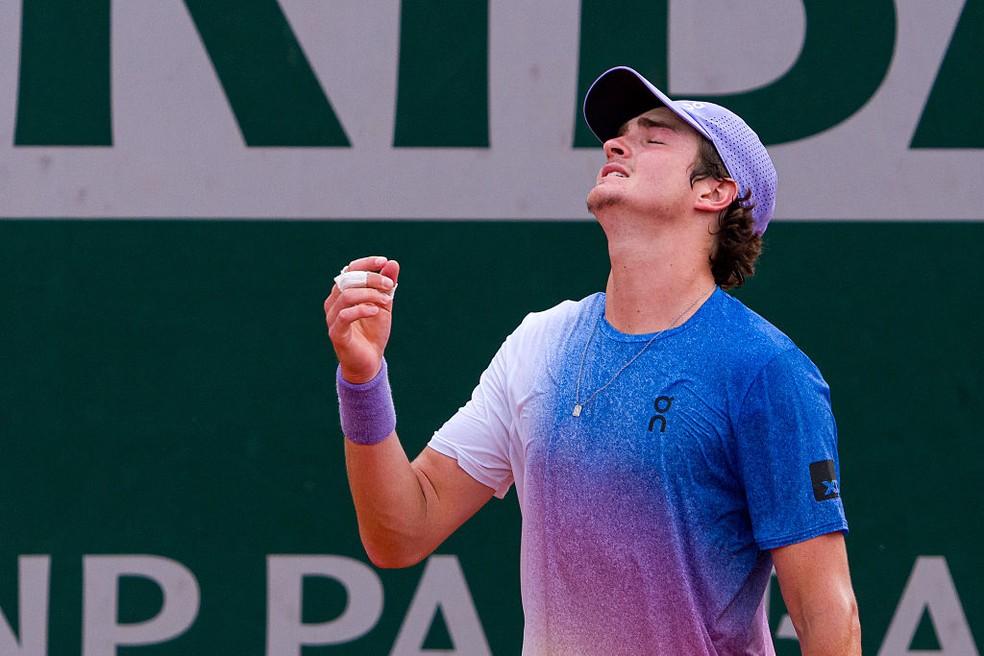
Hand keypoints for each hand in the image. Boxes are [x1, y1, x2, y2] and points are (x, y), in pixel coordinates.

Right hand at [324, 256, 400, 382]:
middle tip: (389, 285)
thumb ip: (386, 285)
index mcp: (343, 292)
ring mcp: (332, 317)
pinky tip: (375, 311)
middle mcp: (333, 302)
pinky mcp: (336, 333)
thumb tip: (392, 263)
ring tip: (385, 300)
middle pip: (348, 279)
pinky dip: (361, 310)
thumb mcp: (384, 304)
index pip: (350, 269)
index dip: (366, 263)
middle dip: (371, 279)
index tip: (384, 261)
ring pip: (346, 295)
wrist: (370, 361)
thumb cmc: (374, 331)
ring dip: (369, 294)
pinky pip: (344, 316)